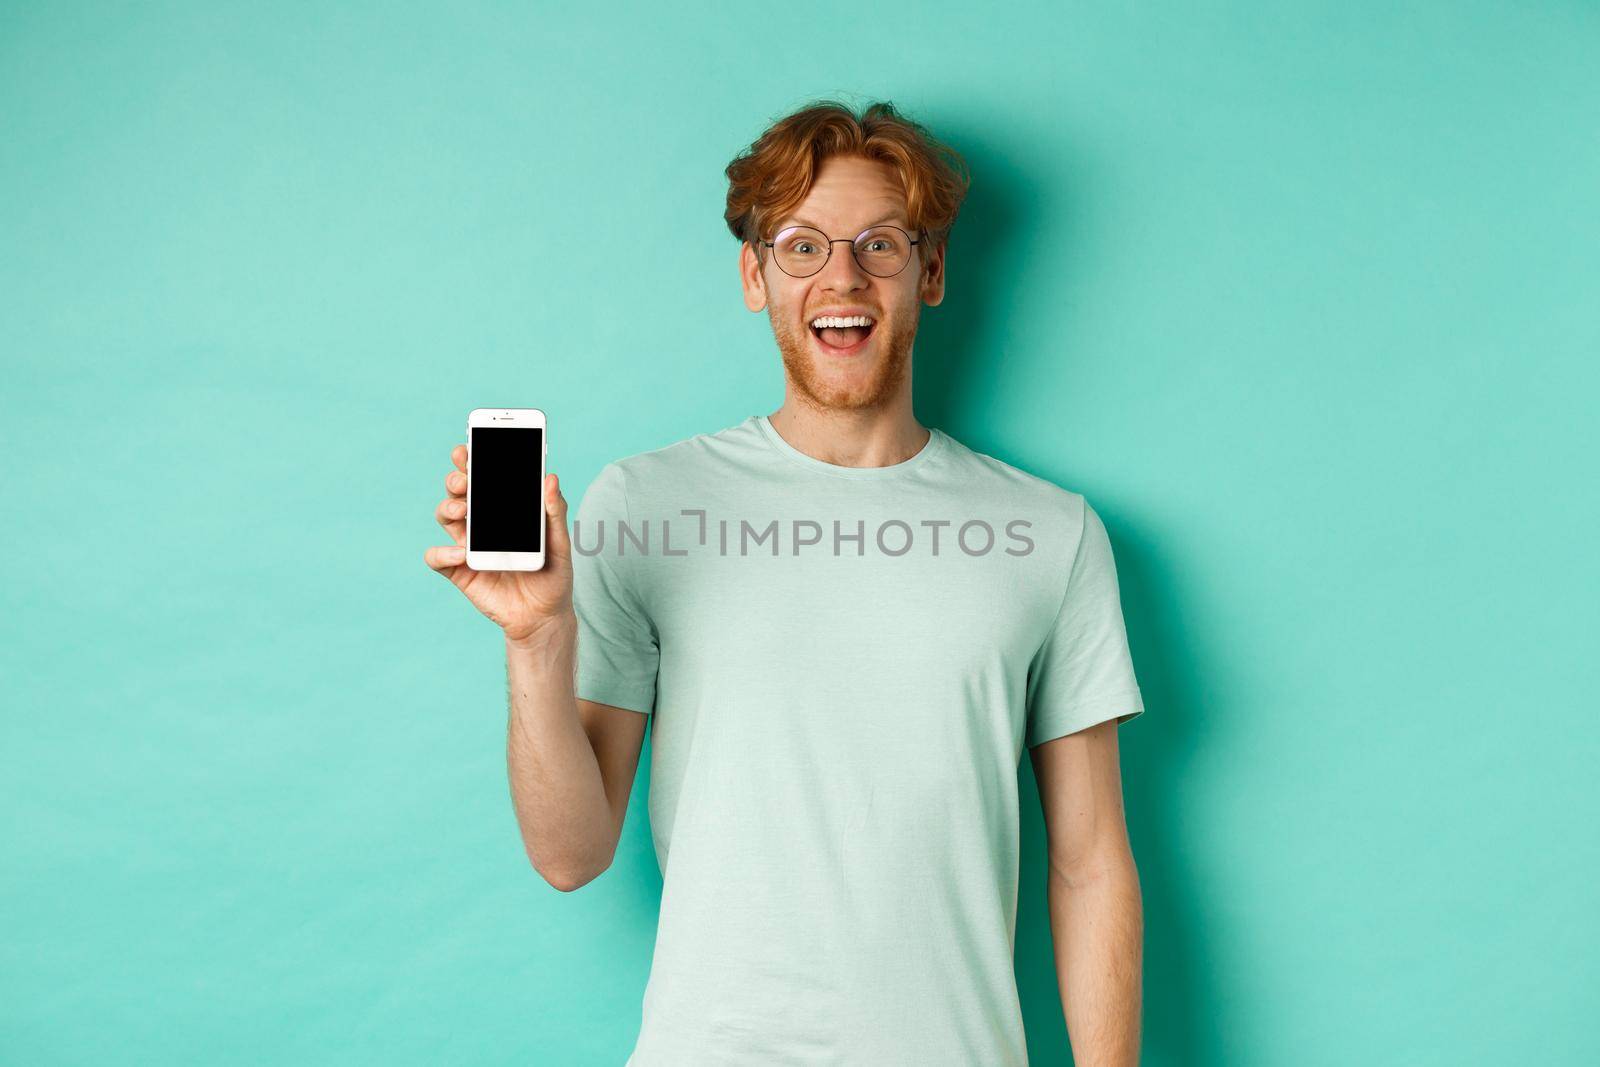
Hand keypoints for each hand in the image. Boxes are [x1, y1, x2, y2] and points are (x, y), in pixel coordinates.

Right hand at [423, 443, 574, 644]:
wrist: (544, 616)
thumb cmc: (553, 576)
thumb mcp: (559, 543)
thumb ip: (555, 512)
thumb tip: (550, 477)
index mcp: (504, 510)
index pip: (484, 479)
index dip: (473, 461)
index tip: (468, 448)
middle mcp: (482, 523)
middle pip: (459, 492)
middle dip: (457, 479)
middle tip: (466, 479)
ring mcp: (468, 546)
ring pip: (445, 516)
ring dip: (448, 507)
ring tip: (464, 508)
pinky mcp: (459, 572)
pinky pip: (437, 558)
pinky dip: (443, 552)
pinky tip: (463, 553)